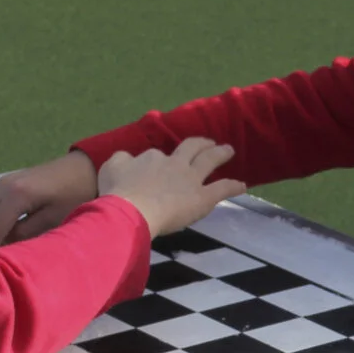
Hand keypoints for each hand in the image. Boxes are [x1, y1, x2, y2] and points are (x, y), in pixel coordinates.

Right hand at [0, 151, 100, 248]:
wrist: (86, 168)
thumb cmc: (77, 195)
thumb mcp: (54, 220)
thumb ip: (26, 234)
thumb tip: (4, 248)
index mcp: (16, 195)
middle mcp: (2, 186)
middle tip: (5, 241)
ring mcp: (2, 182)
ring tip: (11, 233)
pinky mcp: (6, 184)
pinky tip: (14, 223)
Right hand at [96, 138, 247, 238]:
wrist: (132, 210)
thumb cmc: (117, 193)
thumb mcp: (111, 168)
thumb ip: (122, 160)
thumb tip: (128, 157)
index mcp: (152, 157)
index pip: (158, 156)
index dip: (160, 161)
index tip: (159, 169)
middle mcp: (174, 163)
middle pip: (190, 147)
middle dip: (200, 143)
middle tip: (208, 142)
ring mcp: (190, 179)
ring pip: (209, 160)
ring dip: (220, 153)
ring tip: (228, 150)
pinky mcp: (202, 198)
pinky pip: (222, 189)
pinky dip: (233, 186)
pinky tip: (242, 186)